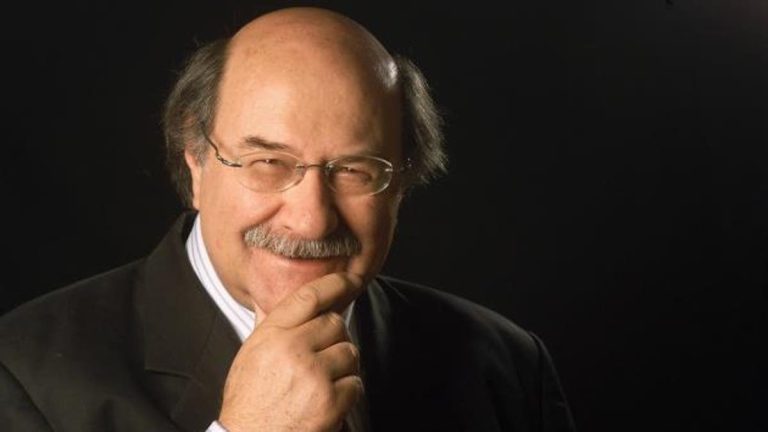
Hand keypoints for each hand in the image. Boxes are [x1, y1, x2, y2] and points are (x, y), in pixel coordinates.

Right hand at [218, 273, 363, 431]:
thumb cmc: (249, 403)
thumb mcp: (250, 356)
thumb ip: (272, 328)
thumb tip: (289, 302)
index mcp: (271, 335)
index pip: (309, 296)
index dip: (335, 283)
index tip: (351, 279)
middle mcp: (292, 349)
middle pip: (335, 324)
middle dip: (335, 339)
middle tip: (322, 359)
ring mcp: (313, 374)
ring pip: (349, 352)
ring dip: (342, 367)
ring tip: (321, 383)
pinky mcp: (330, 401)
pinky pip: (355, 383)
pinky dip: (347, 393)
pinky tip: (327, 401)